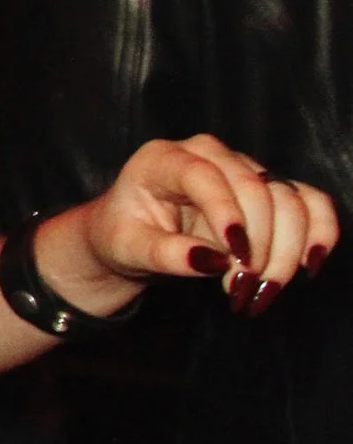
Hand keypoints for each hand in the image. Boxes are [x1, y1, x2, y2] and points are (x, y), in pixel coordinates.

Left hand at [51, 137, 338, 315]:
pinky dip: (318, 232)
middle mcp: (209, 154)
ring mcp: (242, 168)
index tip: (235, 258)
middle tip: (242, 289)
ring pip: (287, 198)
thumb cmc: (125, 235)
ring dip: (285, 250)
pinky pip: (308, 202)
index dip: (226, 214)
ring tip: (260, 290)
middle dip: (257, 244)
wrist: (134, 235)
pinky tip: (309, 264)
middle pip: (255, 189)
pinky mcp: (267, 189)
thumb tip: (212, 261)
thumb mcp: (129, 248)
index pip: (205, 176)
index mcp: (165, 159)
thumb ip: (166, 253)